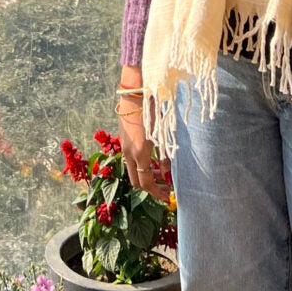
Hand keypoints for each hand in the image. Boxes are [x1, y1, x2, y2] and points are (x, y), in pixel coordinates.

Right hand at [118, 65, 171, 202]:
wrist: (134, 93)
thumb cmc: (151, 110)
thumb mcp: (161, 133)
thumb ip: (164, 155)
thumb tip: (166, 174)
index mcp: (140, 153)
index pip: (147, 183)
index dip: (157, 193)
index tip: (168, 197)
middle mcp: (129, 153)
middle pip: (136, 181)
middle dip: (150, 188)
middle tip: (165, 189)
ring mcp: (124, 147)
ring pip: (132, 171)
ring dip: (145, 176)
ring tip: (160, 175)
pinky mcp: (123, 140)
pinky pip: (130, 160)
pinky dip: (140, 165)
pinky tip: (151, 160)